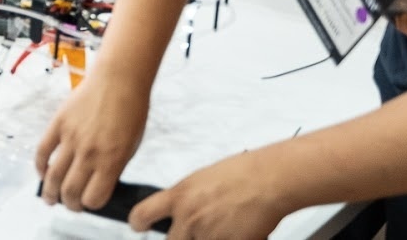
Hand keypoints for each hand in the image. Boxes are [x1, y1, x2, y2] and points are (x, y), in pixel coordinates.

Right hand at [35, 70, 150, 212]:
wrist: (118, 79)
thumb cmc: (131, 111)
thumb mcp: (131, 146)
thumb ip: (114, 167)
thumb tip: (98, 184)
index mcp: (112, 160)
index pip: (94, 198)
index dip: (91, 205)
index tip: (89, 203)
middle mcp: (89, 153)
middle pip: (71, 191)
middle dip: (69, 204)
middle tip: (70, 205)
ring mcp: (71, 138)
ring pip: (53, 175)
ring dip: (50, 192)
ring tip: (50, 198)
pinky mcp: (58, 124)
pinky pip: (43, 151)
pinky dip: (40, 166)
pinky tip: (43, 173)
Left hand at [128, 152, 292, 239]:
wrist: (268, 182)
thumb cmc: (241, 174)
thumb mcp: (201, 180)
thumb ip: (187, 199)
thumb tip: (182, 211)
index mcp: (179, 197)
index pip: (143, 213)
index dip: (138, 222)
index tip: (138, 226)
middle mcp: (189, 219)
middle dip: (180, 239)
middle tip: (194, 231)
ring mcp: (208, 235)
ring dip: (210, 239)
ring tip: (226, 224)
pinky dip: (231, 239)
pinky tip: (241, 230)